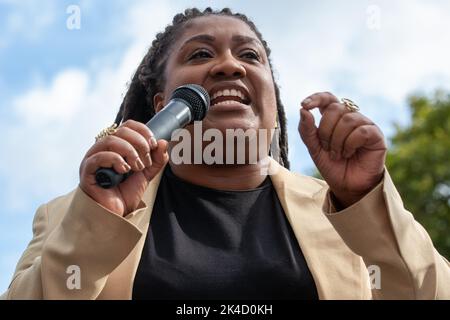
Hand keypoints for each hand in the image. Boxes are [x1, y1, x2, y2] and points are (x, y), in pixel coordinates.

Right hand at [79, 120, 168, 215]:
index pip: (128, 126)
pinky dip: (115, 160)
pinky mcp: (87, 170)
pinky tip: (124, 170)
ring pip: (110, 140)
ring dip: (129, 151)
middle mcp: (103, 148)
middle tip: (145, 160)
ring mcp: (93, 158)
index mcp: (116, 146)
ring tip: (137, 167)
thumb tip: (163, 142)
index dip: (143, 131)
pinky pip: (99, 156)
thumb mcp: (146, 174)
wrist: (115, 213)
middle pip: (121, 131)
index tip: (153, 144)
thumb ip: (156, 159)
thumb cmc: (125, 192)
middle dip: (139, 143)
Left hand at [298, 92, 386, 207]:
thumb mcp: (314, 148)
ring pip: (347, 119)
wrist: (346, 185)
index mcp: (335, 118)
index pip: (328, 98)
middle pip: (335, 108)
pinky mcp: (376, 135)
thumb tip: (303, 110)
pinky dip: (350, 144)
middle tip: (327, 148)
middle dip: (325, 130)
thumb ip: (307, 130)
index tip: (304, 105)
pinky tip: (349, 153)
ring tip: (338, 154)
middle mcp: (351, 117)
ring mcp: (364, 124)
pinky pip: (361, 131)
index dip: (316, 98)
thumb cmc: (332, 165)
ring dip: (337, 140)